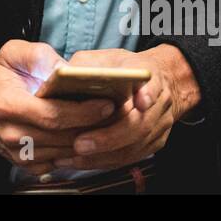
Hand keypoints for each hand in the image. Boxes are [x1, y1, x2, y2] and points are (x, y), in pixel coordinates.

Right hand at [0, 40, 116, 174]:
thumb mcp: (11, 53)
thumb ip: (39, 55)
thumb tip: (66, 69)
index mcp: (9, 106)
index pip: (53, 115)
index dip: (83, 112)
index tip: (107, 103)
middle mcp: (13, 134)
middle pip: (63, 136)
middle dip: (94, 126)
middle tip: (119, 113)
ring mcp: (19, 153)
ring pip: (64, 151)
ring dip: (90, 139)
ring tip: (111, 123)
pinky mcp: (26, 163)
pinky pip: (59, 160)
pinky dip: (77, 149)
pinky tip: (90, 134)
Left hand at [51, 45, 199, 170]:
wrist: (155, 81)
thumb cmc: (121, 68)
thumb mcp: (103, 58)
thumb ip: (86, 66)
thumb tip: (59, 77)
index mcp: (147, 74)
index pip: (151, 83)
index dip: (147, 93)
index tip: (139, 101)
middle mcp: (159, 101)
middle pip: (140, 123)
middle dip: (109, 137)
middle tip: (80, 144)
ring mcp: (160, 123)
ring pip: (136, 145)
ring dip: (104, 155)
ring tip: (75, 158)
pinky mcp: (155, 141)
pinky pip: (133, 156)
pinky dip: (107, 161)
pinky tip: (83, 162)